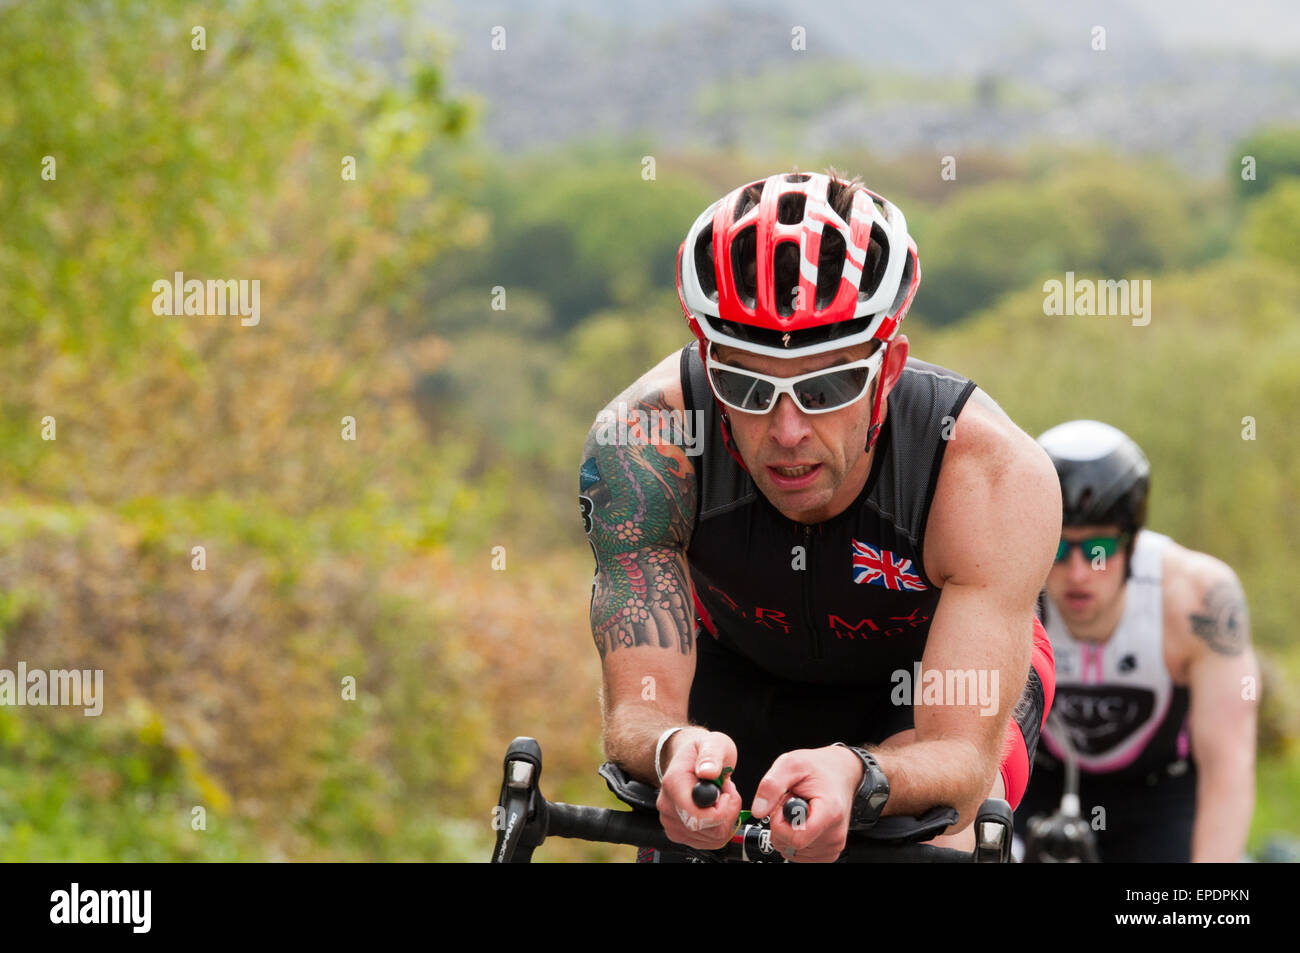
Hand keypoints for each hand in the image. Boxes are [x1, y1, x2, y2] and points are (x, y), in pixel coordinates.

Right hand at [656, 728, 741, 850]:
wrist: (689, 759)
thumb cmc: (700, 752)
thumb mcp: (713, 743)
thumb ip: (711, 755)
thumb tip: (708, 771)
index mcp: (673, 783)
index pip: (696, 816)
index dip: (720, 810)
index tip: (727, 792)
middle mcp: (667, 806)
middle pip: (704, 830)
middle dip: (726, 813)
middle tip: (727, 791)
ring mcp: (671, 821)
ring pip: (709, 839)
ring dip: (725, 820)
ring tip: (722, 797)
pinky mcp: (678, 832)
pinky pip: (707, 842)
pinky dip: (719, 828)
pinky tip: (716, 810)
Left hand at [751, 745, 864, 862]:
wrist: (839, 772)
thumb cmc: (818, 768)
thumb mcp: (790, 764)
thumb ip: (771, 786)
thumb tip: (758, 810)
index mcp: (829, 813)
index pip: (796, 839)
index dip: (780, 823)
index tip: (782, 806)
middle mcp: (834, 834)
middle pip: (792, 846)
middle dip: (782, 826)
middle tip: (790, 804)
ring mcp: (833, 845)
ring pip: (794, 851)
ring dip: (788, 832)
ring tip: (798, 811)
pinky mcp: (829, 851)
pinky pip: (802, 855)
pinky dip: (795, 839)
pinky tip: (803, 822)